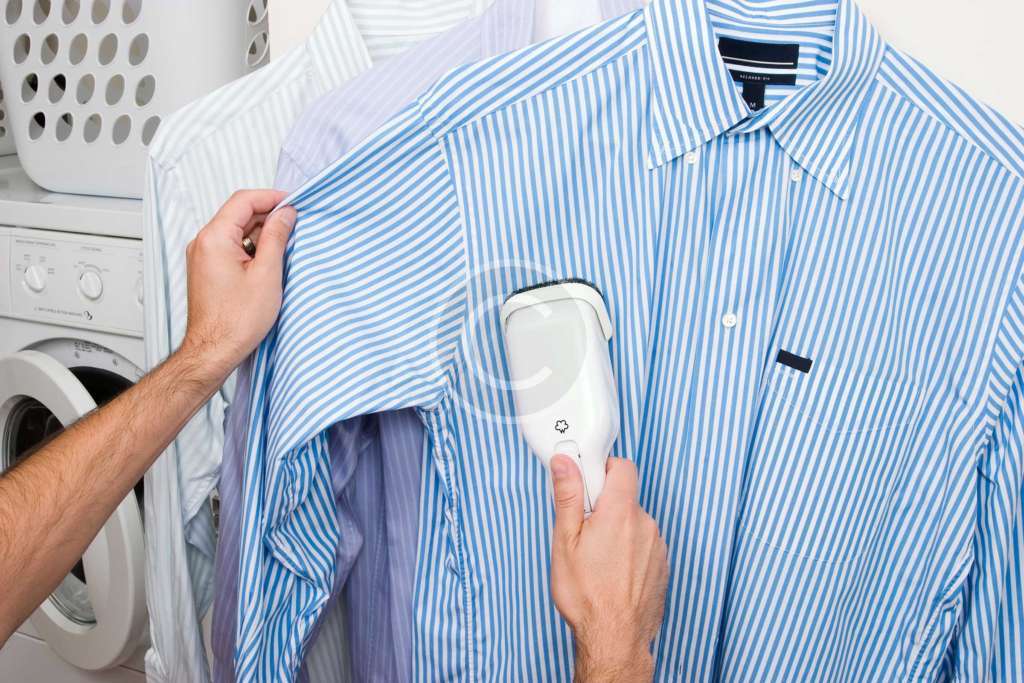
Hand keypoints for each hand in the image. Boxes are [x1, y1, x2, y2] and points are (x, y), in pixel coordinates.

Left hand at [180, 189, 295, 378]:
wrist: (214, 351)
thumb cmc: (236, 321)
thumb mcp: (267, 273)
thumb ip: (276, 237)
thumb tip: (285, 214)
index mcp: (214, 238)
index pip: (244, 200)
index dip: (271, 197)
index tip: (293, 202)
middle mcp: (203, 243)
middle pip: (239, 214)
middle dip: (268, 217)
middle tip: (294, 227)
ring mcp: (203, 256)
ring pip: (236, 231)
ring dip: (261, 235)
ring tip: (283, 252)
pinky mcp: (208, 270)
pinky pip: (231, 247)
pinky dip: (251, 249)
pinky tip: (268, 264)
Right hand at [549, 456, 668, 682]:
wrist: (614, 638)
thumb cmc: (587, 595)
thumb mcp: (565, 541)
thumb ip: (567, 496)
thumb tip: (564, 462)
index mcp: (620, 512)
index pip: (623, 467)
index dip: (603, 469)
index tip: (586, 484)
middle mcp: (645, 524)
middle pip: (625, 497)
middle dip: (604, 506)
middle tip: (584, 530)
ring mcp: (657, 546)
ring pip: (634, 523)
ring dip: (617, 531)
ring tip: (597, 558)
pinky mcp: (662, 565)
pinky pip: (644, 545)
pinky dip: (629, 550)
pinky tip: (612, 571)